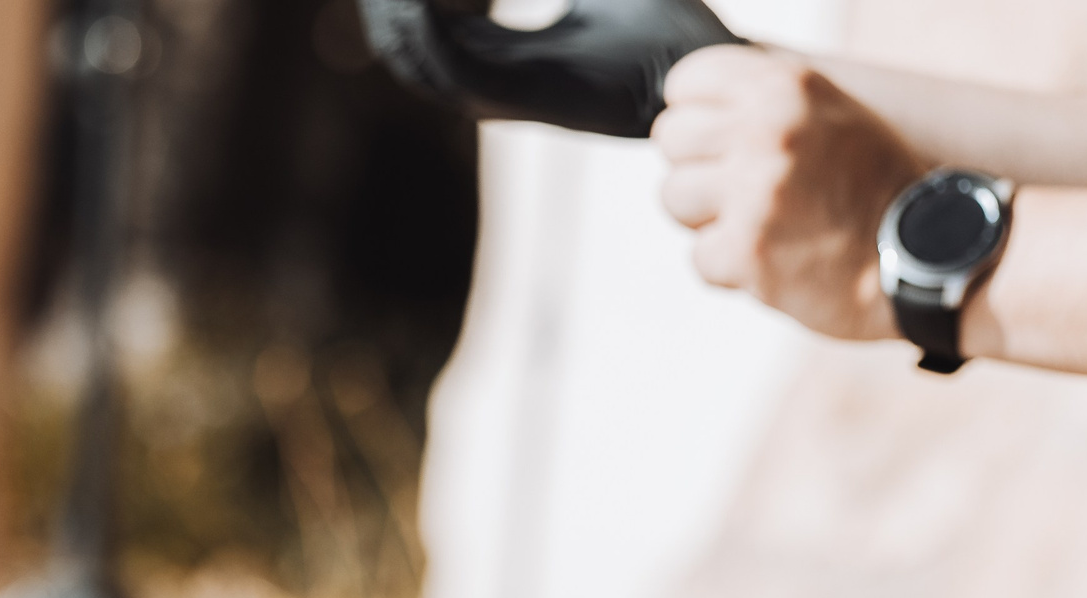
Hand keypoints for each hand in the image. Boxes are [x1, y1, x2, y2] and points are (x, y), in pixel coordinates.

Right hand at [359, 0, 741, 139]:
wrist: (699, 64)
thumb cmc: (658, 25)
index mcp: (504, 62)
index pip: (429, 32)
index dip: (402, 2)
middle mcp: (492, 89)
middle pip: (409, 50)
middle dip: (387, 8)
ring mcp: (502, 99)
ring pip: (420, 61)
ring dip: (399, 17)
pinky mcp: (522, 98)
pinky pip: (453, 67)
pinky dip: (431, 28)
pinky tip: (424, 0)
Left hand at [653, 46, 927, 339]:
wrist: (926, 254)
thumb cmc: (874, 189)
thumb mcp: (831, 114)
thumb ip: (765, 104)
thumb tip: (692, 109)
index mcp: (786, 87)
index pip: (687, 81)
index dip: (695, 116)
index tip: (714, 142)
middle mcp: (766, 130)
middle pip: (670, 138)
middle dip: (697, 168)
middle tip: (739, 191)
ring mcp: (754, 190)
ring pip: (673, 197)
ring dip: (708, 220)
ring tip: (762, 224)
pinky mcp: (748, 249)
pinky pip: (699, 258)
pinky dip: (729, 269)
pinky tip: (774, 260)